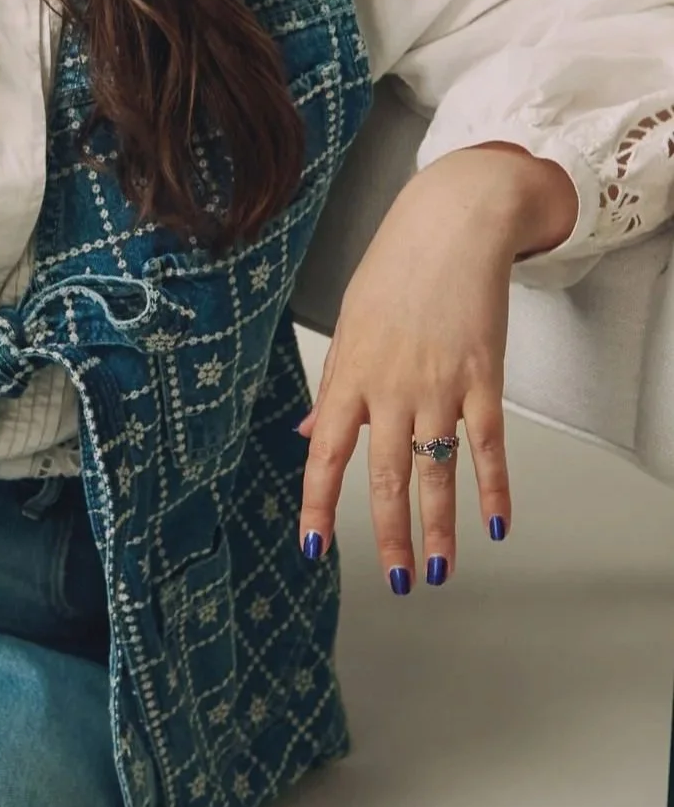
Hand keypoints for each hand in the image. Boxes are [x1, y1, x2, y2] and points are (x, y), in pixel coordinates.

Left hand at [297, 143, 576, 588]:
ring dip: (440, 527)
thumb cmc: (395, 271)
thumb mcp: (349, 325)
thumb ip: (334, 387)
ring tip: (440, 570)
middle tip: (397, 581)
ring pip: (437, 473)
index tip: (312, 549)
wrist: (454, 225)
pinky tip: (495, 525)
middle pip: (385, 478)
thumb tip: (311, 433)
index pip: (326, 457)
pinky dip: (493, 488)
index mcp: (349, 377)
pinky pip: (488, 446)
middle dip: (389, 537)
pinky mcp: (483, 379)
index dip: (317, 507)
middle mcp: (392, 390)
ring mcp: (440, 387)